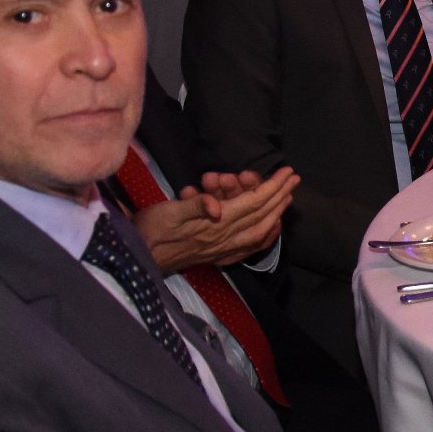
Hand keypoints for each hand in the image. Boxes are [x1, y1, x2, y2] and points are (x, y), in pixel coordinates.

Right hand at [134, 167, 297, 272]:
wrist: (138, 259)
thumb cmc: (150, 230)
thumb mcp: (168, 213)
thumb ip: (194, 208)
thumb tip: (216, 206)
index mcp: (215, 225)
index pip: (252, 203)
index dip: (272, 187)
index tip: (288, 173)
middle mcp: (224, 238)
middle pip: (260, 215)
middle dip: (280, 195)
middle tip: (294, 179)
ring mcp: (222, 249)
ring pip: (257, 230)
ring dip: (273, 212)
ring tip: (285, 198)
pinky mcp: (215, 255)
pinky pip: (246, 247)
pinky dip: (262, 237)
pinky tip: (269, 231)